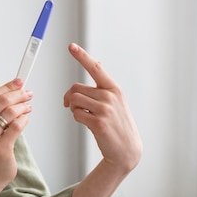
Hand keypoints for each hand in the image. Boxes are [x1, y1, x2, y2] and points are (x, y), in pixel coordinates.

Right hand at [0, 79, 32, 190]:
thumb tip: (16, 88)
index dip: (8, 86)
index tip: (20, 82)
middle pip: (1, 100)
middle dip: (18, 94)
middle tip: (28, 94)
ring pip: (10, 112)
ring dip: (23, 107)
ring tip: (28, 108)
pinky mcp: (0, 148)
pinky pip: (16, 126)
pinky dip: (24, 120)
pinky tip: (25, 120)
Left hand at [63, 43, 141, 172]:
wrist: (126, 149)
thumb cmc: (118, 124)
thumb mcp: (116, 101)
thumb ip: (104, 86)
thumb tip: (98, 64)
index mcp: (114, 88)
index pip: (95, 68)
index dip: (82, 56)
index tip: (71, 46)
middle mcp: (110, 96)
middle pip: (76, 88)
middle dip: (69, 97)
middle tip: (70, 106)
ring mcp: (105, 109)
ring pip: (74, 100)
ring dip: (72, 108)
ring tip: (83, 115)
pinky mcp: (99, 123)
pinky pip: (76, 114)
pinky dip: (76, 118)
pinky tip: (86, 122)